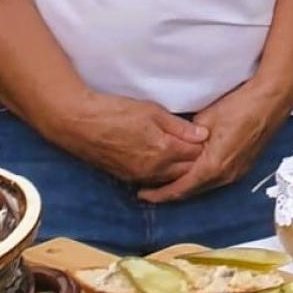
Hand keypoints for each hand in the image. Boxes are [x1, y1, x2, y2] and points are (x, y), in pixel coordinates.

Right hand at [57, 91, 207, 185]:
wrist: (80, 124)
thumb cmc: (117, 112)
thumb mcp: (153, 112)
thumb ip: (179, 127)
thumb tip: (203, 135)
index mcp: (163, 151)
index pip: (195, 155)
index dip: (204, 146)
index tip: (211, 136)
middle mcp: (153, 169)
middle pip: (185, 172)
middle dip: (196, 161)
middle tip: (202, 146)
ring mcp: (138, 176)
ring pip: (169, 179)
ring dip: (180, 169)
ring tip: (187, 153)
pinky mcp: (126, 176)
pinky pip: (153, 180)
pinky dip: (164, 173)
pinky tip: (166, 162)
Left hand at [136, 78, 290, 203]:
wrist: (272, 100)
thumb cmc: (241, 106)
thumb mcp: (206, 118)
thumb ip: (188, 137)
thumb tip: (178, 144)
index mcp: (212, 167)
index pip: (180, 188)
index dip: (159, 194)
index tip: (142, 194)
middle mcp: (225, 176)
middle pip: (192, 191)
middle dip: (171, 191)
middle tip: (151, 188)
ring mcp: (237, 172)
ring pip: (205, 185)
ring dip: (187, 184)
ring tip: (169, 178)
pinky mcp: (245, 165)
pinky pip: (218, 178)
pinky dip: (202, 177)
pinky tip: (195, 169)